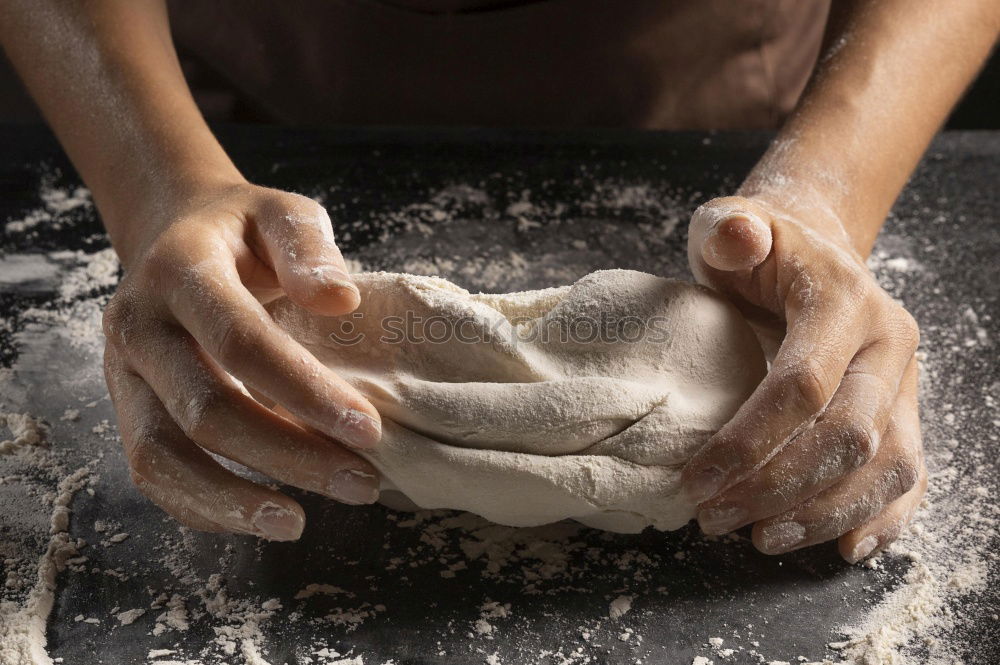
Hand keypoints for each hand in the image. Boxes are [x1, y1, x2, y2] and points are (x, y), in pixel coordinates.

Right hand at [102, 181, 381, 540]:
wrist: (174, 236)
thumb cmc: (243, 232)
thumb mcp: (282, 214)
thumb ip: (309, 248)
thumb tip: (340, 300)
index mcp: (181, 271)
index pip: (241, 342)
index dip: (304, 392)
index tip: (367, 430)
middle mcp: (139, 325)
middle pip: (205, 410)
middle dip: (288, 456)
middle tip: (361, 483)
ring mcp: (122, 372)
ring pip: (162, 455)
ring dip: (232, 501)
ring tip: (298, 523)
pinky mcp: (126, 407)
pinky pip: (152, 472)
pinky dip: (203, 506)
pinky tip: (259, 517)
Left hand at [681, 195, 925, 562]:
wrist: (813, 253)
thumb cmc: (760, 250)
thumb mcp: (732, 225)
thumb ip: (730, 228)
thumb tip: (737, 236)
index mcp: (846, 300)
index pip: (803, 386)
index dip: (749, 442)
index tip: (696, 481)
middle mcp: (890, 344)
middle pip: (847, 436)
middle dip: (777, 488)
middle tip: (714, 519)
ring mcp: (905, 383)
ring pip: (887, 466)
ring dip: (823, 513)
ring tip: (760, 538)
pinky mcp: (906, 413)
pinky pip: (910, 476)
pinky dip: (881, 518)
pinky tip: (839, 547)